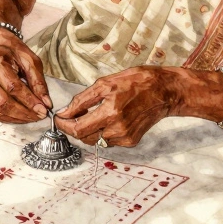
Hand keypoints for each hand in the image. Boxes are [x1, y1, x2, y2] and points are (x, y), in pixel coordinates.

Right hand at [0, 28, 51, 123]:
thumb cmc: (13, 52)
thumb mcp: (30, 60)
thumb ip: (38, 81)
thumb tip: (46, 103)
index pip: (12, 86)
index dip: (29, 100)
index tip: (43, 109)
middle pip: (3, 102)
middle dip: (24, 112)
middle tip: (40, 115)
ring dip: (18, 118)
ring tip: (33, 117)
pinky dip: (10, 118)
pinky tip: (22, 116)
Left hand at [54, 66, 186, 146]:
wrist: (163, 91)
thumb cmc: (135, 82)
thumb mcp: (105, 84)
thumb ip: (82, 100)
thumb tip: (65, 112)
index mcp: (110, 112)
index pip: (77, 128)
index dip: (64, 125)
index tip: (58, 119)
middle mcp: (117, 129)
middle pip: (84, 137)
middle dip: (74, 127)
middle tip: (73, 114)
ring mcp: (125, 137)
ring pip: (95, 140)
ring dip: (89, 129)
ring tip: (94, 113)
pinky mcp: (131, 141)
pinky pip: (108, 141)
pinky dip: (103, 132)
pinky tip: (109, 118)